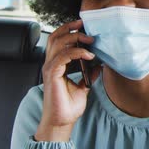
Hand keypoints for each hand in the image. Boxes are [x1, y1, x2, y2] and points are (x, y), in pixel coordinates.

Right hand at [35, 20, 99, 141]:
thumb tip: (99, 66)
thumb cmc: (68, 106)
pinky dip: (77, 52)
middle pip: (55, 37)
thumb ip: (89, 75)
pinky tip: (89, 55)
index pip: (59, 40)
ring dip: (75, 38)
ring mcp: (50, 68)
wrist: (61, 122)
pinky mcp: (52, 74)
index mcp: (56, 65)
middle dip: (70, 28)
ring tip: (90, 40)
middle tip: (86, 27)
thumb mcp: (84, 87)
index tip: (84, 26)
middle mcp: (50, 64)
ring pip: (58, 43)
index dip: (69, 31)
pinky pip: (63, 56)